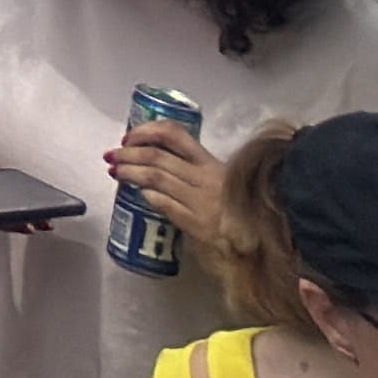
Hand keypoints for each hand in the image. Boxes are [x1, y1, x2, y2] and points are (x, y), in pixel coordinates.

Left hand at [107, 112, 243, 266]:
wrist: (266, 246)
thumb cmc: (243, 212)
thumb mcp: (225, 184)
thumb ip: (199, 170)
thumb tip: (157, 158)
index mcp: (213, 164)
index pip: (175, 135)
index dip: (146, 131)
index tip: (128, 136)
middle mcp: (207, 178)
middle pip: (158, 156)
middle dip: (129, 153)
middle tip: (111, 155)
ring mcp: (203, 202)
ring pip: (156, 178)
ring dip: (130, 172)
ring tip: (115, 171)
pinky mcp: (200, 225)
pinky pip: (167, 205)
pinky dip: (150, 196)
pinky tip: (140, 194)